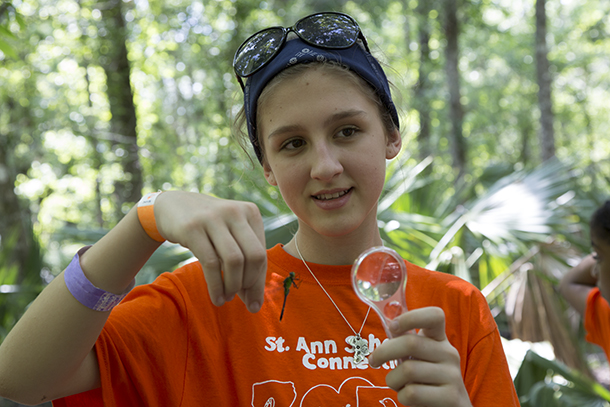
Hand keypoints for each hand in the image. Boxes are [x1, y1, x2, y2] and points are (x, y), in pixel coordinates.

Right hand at [153, 191, 266, 312]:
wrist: (172, 206)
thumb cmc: (208, 227)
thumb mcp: (230, 235)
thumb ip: (245, 261)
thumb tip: (255, 301)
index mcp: (251, 213)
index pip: (262, 253)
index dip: (259, 281)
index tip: (254, 303)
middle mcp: (235, 212)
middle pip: (254, 256)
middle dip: (250, 284)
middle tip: (240, 299)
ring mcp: (213, 218)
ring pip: (234, 260)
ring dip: (233, 286)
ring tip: (227, 298)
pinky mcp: (192, 228)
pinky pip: (211, 263)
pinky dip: (216, 286)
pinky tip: (217, 297)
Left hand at [369, 307, 471, 406]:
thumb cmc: (427, 380)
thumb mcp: (421, 358)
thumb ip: (407, 343)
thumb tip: (388, 324)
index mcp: (440, 340)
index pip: (434, 315)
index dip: (411, 317)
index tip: (392, 327)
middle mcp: (449, 354)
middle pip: (410, 343)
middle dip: (384, 352)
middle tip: (374, 361)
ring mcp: (452, 376)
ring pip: (408, 370)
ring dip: (393, 380)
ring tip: (399, 384)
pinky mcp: (450, 398)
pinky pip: (412, 393)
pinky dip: (402, 397)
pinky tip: (409, 397)